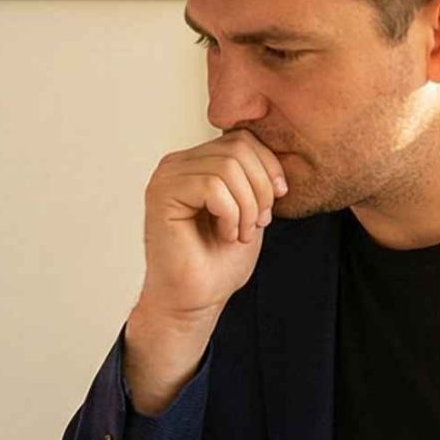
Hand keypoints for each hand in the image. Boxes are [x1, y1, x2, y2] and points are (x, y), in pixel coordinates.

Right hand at [123, 132, 285, 413]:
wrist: (195, 300)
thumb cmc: (218, 262)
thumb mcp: (249, 209)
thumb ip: (255, 178)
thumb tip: (275, 155)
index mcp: (197, 162)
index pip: (242, 139)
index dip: (268, 167)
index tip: (277, 200)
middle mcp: (177, 164)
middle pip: (237, 148)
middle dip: (260, 188)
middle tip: (258, 223)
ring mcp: (167, 177)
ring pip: (227, 167)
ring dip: (246, 206)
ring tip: (240, 233)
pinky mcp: (162, 194)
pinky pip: (212, 187)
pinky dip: (230, 214)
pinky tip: (225, 234)